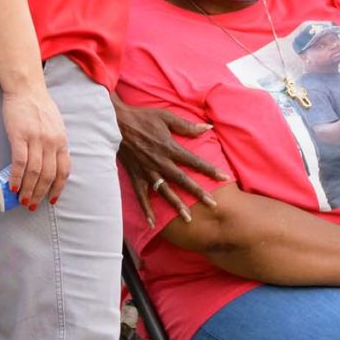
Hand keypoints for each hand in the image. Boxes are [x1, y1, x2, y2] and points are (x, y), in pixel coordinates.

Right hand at [2, 77, 70, 209]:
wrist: (26, 89)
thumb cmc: (39, 107)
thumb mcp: (55, 126)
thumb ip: (55, 144)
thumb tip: (49, 163)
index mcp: (62, 141)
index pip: (63, 171)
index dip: (58, 188)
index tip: (51, 200)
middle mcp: (52, 142)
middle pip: (48, 175)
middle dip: (40, 194)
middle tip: (31, 206)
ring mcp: (36, 139)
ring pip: (34, 172)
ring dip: (28, 190)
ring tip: (21, 200)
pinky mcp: (19, 136)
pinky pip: (19, 162)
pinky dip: (16, 177)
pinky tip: (12, 186)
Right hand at [114, 95, 222, 224]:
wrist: (115, 123)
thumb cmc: (142, 117)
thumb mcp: (166, 117)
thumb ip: (187, 126)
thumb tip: (207, 127)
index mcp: (170, 148)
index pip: (195, 162)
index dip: (210, 170)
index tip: (225, 178)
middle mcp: (160, 163)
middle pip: (183, 181)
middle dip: (198, 193)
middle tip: (213, 205)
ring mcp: (147, 171)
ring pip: (165, 192)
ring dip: (176, 205)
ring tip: (188, 218)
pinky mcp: (135, 176)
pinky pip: (141, 196)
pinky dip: (146, 209)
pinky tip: (152, 223)